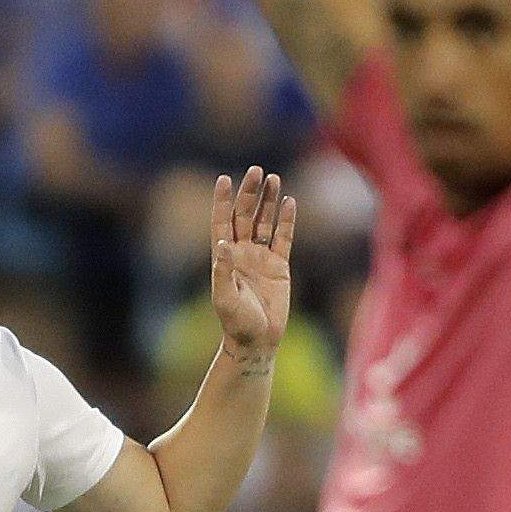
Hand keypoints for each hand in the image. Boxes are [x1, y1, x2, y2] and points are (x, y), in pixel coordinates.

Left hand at [211, 167, 293, 360]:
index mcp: (224, 257)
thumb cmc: (236, 322)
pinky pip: (283, 237)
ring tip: (273, 178)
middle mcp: (242, 252)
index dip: (222, 201)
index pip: (221, 221)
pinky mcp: (280, 266)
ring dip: (268, 201)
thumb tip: (223, 244)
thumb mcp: (224, 299)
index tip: (224, 180)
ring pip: (264, 222)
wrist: (258, 340)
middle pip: (244, 215)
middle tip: (257, 171)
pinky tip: (289, 202)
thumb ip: (223, 271)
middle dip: (249, 193)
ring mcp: (261, 257)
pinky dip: (286, 220)